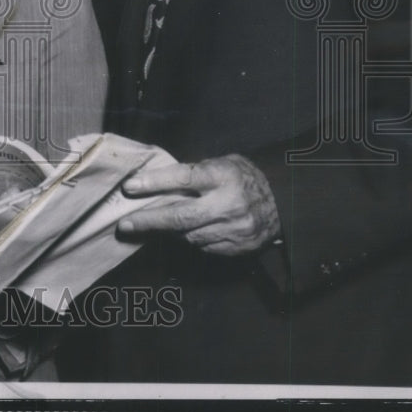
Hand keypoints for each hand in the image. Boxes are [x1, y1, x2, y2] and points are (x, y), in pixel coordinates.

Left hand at [118, 153, 280, 255]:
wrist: (286, 202)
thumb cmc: (244, 177)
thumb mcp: (223, 163)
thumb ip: (194, 173)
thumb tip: (155, 182)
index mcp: (224, 176)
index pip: (183, 178)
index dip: (154, 183)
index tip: (130, 187)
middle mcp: (229, 204)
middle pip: (181, 216)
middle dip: (149, 221)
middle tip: (126, 224)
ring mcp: (235, 229)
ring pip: (189, 235)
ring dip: (166, 232)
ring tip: (149, 226)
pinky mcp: (238, 248)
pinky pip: (203, 247)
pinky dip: (188, 240)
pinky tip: (180, 233)